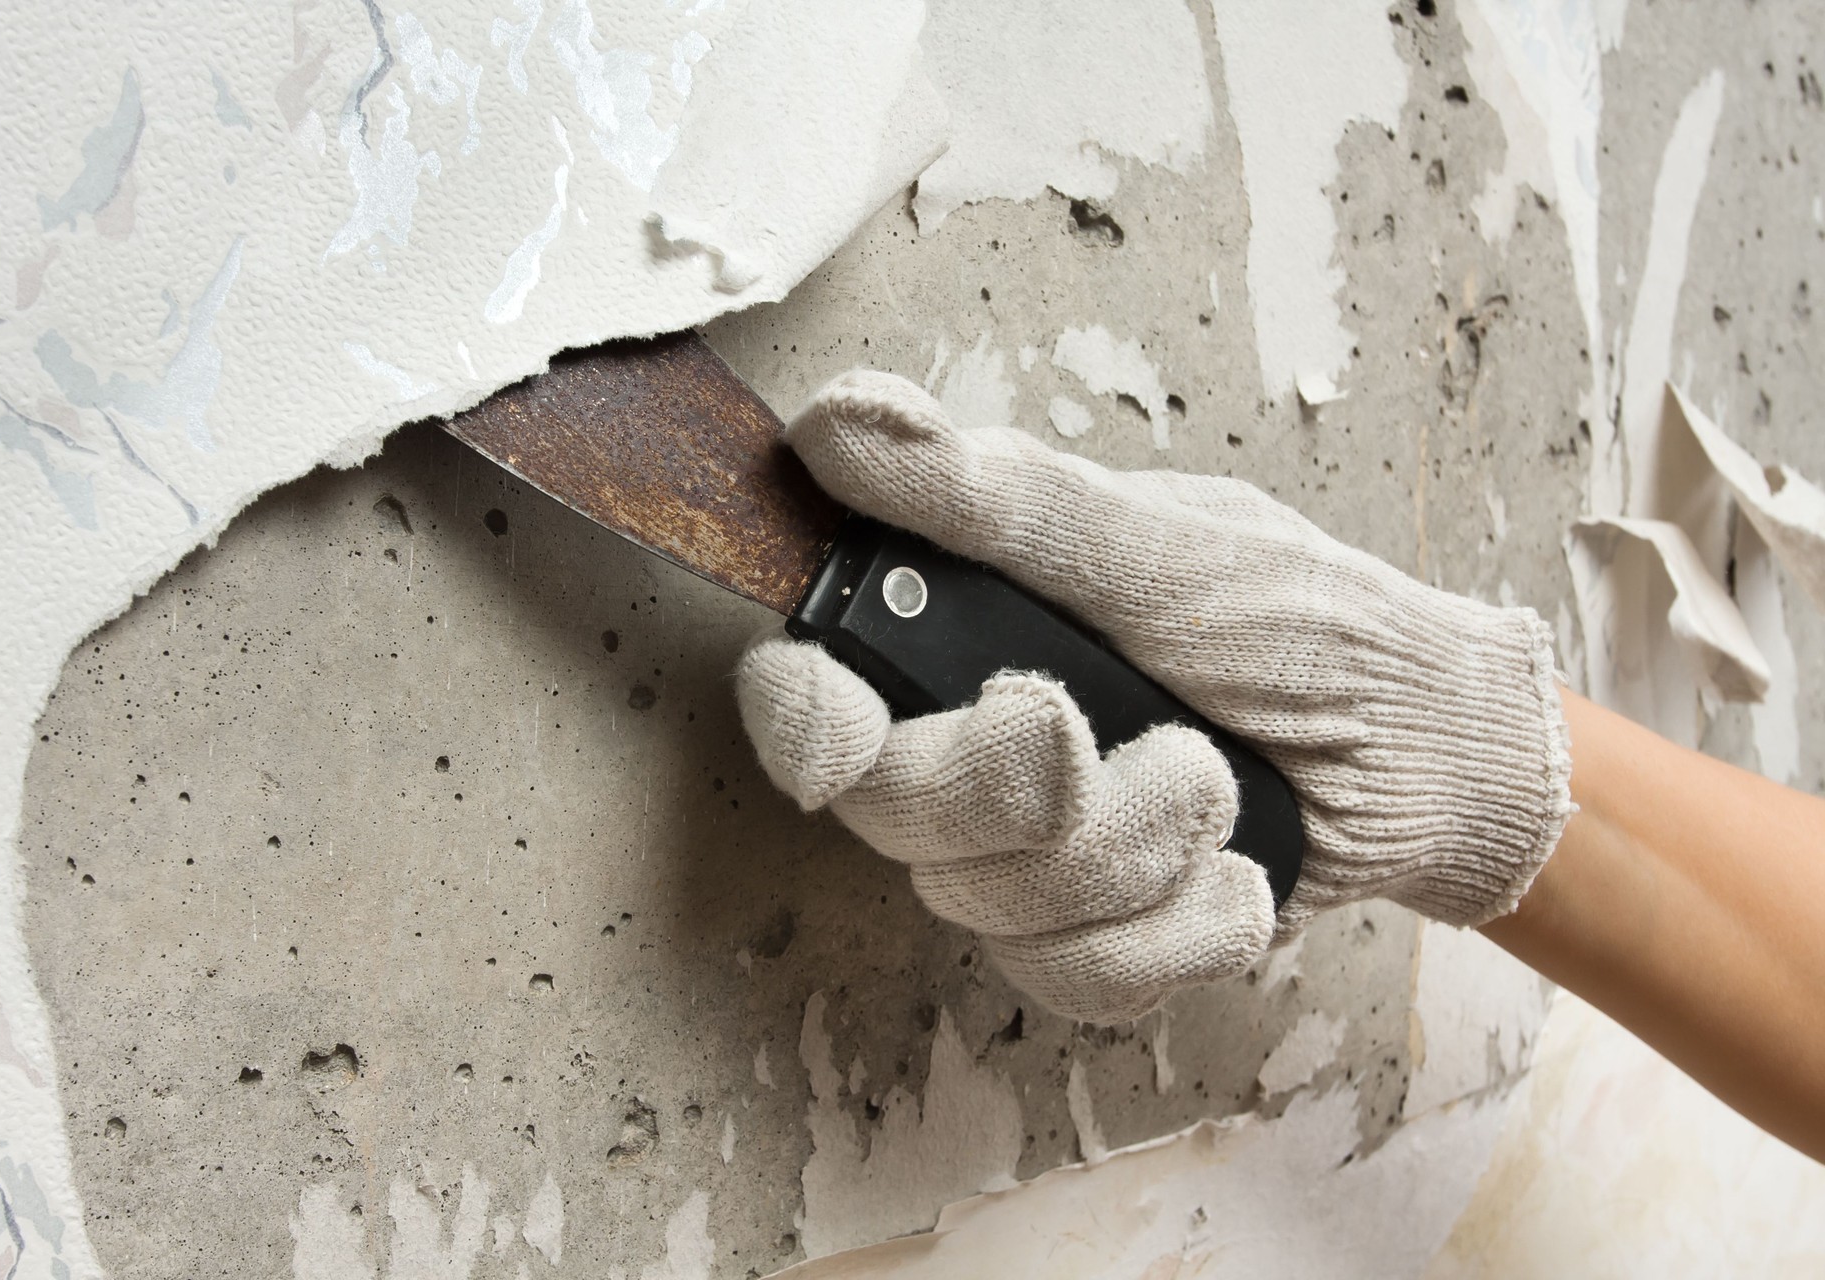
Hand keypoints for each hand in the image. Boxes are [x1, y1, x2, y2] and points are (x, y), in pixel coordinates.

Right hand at [737, 371, 1571, 1022]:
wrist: (1431, 754)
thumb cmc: (1308, 627)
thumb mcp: (1163, 546)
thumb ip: (1002, 500)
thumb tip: (844, 423)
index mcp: (970, 635)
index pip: (814, 688)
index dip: (801, 717)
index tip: (843, 734)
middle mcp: (976, 747)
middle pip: (889, 813)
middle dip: (1003, 786)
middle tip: (1081, 736)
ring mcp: (1032, 856)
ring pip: (988, 905)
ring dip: (1128, 846)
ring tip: (1214, 779)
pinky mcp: (1096, 941)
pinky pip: (1076, 978)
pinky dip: (1176, 926)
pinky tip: (1231, 872)